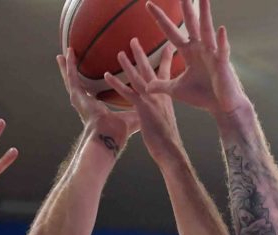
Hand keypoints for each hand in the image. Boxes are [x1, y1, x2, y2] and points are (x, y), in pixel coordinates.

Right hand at [56, 49, 138, 151]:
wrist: (109, 138)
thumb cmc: (118, 132)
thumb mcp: (132, 116)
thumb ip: (141, 108)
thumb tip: (154, 103)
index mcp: (96, 106)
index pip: (93, 89)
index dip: (93, 80)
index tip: (92, 71)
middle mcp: (86, 102)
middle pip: (80, 81)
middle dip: (75, 69)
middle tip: (71, 55)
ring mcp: (79, 99)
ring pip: (72, 78)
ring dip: (68, 65)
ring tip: (66, 52)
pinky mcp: (77, 97)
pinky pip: (72, 78)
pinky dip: (68, 66)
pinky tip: (67, 55)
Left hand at [104, 41, 182, 162]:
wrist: (171, 150)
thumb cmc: (168, 139)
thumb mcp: (165, 121)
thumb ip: (161, 111)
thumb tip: (158, 110)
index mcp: (166, 97)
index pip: (166, 74)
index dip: (166, 59)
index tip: (167, 47)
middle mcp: (160, 95)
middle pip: (149, 70)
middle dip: (142, 54)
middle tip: (134, 40)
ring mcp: (151, 101)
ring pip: (138, 78)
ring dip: (128, 64)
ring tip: (119, 52)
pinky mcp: (143, 108)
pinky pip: (127, 93)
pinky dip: (117, 83)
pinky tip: (107, 75)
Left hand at [146, 0, 248, 116]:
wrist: (221, 107)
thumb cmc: (203, 96)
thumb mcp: (176, 90)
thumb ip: (162, 85)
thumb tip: (146, 86)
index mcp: (189, 52)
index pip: (171, 32)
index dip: (161, 19)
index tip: (148, 4)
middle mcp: (201, 49)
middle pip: (191, 24)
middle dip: (186, 8)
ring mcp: (212, 54)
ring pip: (207, 31)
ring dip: (206, 15)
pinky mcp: (222, 65)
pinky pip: (222, 51)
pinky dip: (222, 42)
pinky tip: (221, 30)